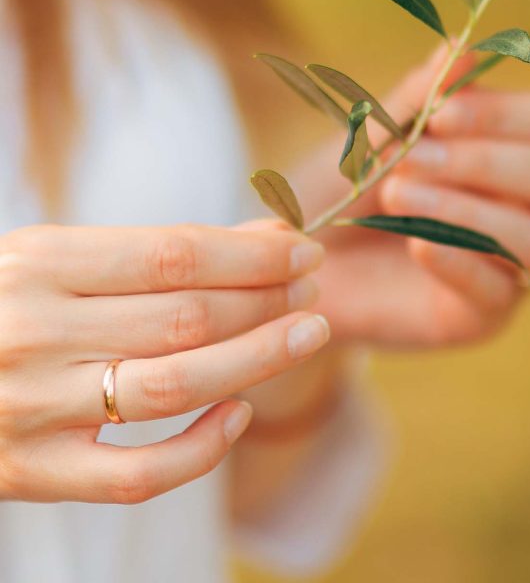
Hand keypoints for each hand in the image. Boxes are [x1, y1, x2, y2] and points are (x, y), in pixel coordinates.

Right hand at [0, 223, 326, 502]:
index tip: (302, 250)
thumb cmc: (7, 302)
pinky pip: (136, 475)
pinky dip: (200, 449)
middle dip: (266, 300)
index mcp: (41, 264)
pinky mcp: (33, 472)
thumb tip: (264, 242)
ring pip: (175, 388)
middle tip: (310, 288)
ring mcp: (34, 408)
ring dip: (257, 358)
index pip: (174, 255)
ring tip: (307, 332)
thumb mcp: (61, 257)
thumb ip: (156, 253)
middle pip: (186, 318)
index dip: (252, 256)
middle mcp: (36, 333)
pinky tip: (240, 413)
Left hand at [297, 50, 529, 346]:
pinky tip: (417, 244)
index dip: (504, 114)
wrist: (294, 263)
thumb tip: (461, 46)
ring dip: (465, 209)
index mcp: (508, 153)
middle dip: (485, 161)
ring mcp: (508, 266)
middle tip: (409, 158)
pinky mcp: (479, 316)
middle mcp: (525, 208)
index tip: (439, 113)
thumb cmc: (339, 191)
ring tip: (395, 195)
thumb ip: (418, 98)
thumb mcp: (371, 137)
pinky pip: (497, 292)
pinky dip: (459, 261)